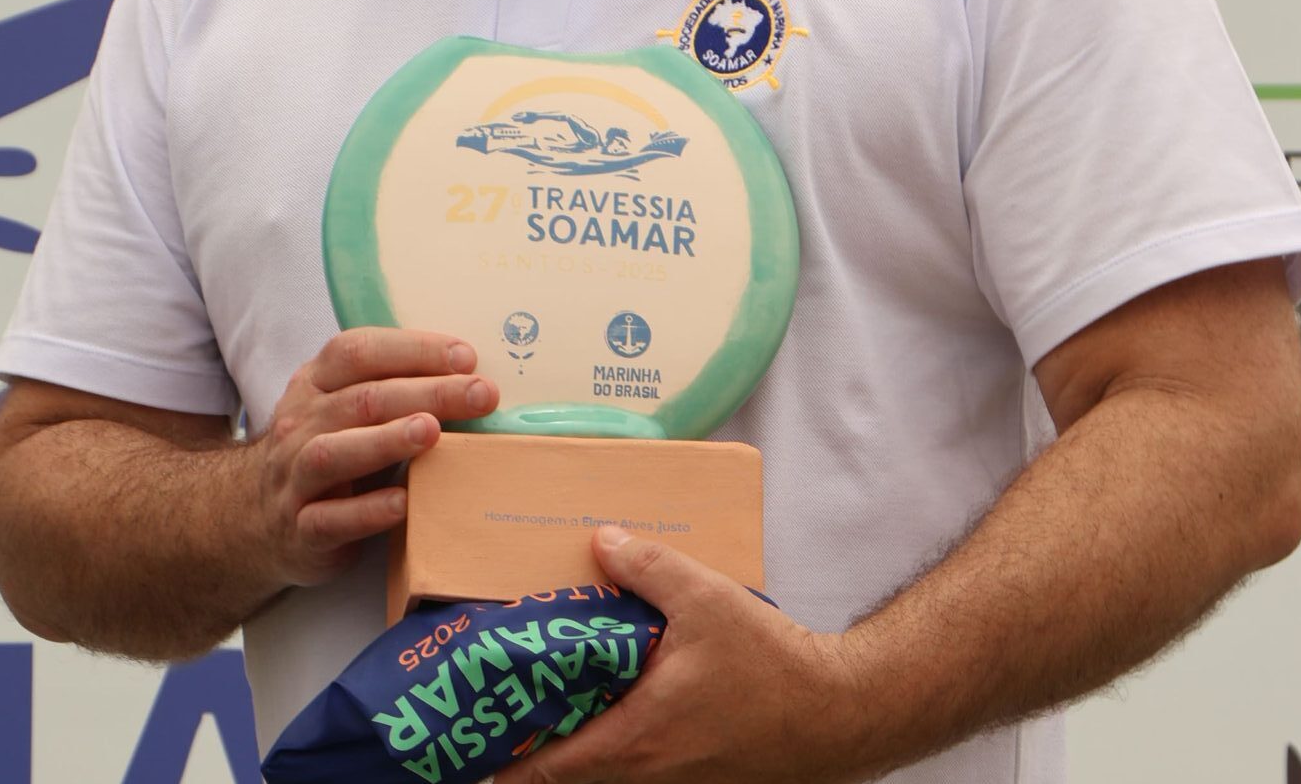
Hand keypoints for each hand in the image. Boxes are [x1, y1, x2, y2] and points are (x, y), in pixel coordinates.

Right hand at [251, 327, 497, 587]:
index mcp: (315, 382)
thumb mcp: (347, 409)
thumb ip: (394, 388)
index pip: (358, 351)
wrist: (256, 520)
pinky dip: (365, 512)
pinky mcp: (299, 530)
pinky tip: (402, 503)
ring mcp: (293, 477)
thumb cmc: (329, 450)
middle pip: (362, 399)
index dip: (413, 350)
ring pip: (334, 453)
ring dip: (386, 440)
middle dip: (426, 392)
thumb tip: (473, 376)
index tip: (467, 358)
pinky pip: (328, 519)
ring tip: (431, 431)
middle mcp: (300, 423)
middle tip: (480, 394)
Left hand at [494, 527, 865, 783]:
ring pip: (598, 769)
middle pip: (564, 772)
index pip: (545, 772)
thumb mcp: (703, 599)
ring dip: (568, 740)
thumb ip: (646, 568)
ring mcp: (668, 778)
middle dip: (526, 746)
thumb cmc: (769, 664)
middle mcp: (643, 770)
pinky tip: (608, 694)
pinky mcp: (690, 771)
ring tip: (541, 695)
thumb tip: (598, 540)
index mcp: (633, 738)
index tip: (467, 742)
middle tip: (497, 704)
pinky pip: (631, 762)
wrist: (833, 711)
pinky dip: (606, 735)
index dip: (500, 763)